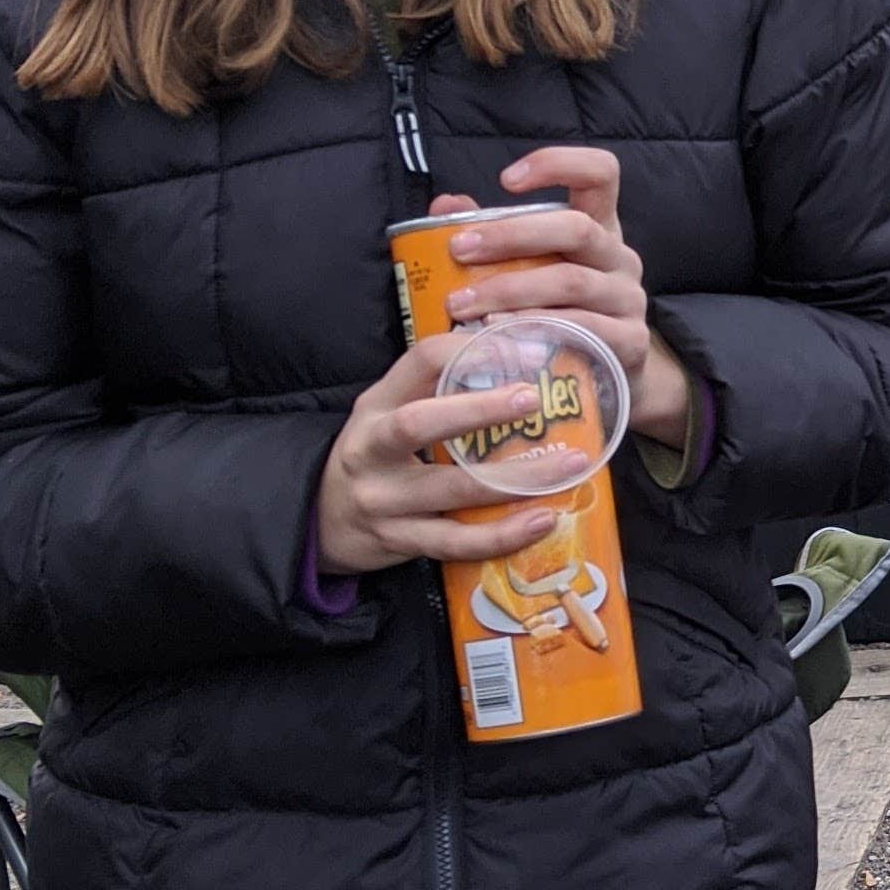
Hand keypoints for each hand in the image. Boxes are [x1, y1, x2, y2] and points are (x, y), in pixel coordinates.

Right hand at [315, 340, 574, 578]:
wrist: (320, 517)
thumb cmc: (377, 454)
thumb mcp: (390, 409)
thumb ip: (438, 385)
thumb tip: (516, 349)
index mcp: (377, 405)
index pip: (418, 362)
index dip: (468, 349)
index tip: (524, 347)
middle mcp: (371, 449)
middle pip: (420, 425)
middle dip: (479, 411)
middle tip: (534, 398)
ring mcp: (382, 499)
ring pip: (451, 489)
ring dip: (514, 479)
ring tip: (568, 465)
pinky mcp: (398, 541)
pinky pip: (456, 542)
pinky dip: (502, 535)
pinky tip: (544, 520)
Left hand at [436, 149, 692, 450]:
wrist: (603, 383)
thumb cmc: (555, 316)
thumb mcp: (529, 270)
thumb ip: (491, 236)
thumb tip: (445, 206)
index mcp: (600, 228)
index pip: (600, 173)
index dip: (558, 164)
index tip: (506, 180)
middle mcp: (621, 258)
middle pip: (577, 228)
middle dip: (511, 235)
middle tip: (458, 250)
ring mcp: (630, 301)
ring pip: (572, 282)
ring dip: (511, 290)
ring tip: (461, 305)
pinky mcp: (630, 343)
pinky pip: (584, 331)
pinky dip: (539, 331)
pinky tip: (499, 337)